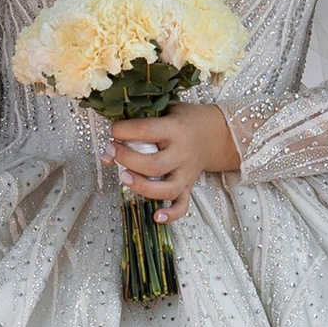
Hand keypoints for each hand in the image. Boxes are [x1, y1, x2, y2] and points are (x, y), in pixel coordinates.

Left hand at [107, 101, 241, 224]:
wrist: (216, 133)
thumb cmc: (185, 120)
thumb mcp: (167, 109)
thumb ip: (141, 120)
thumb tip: (111, 136)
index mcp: (176, 129)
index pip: (146, 130)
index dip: (123, 131)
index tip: (112, 130)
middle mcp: (182, 153)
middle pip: (154, 164)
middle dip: (127, 160)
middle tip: (112, 151)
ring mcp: (186, 173)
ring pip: (166, 189)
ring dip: (142, 187)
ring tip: (123, 177)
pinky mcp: (188, 186)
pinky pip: (182, 205)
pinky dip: (170, 214)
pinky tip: (156, 217)